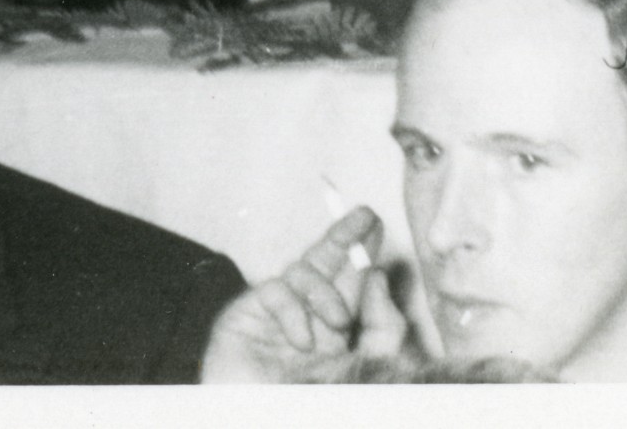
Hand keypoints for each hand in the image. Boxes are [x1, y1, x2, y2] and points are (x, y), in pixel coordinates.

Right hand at [200, 206, 410, 382]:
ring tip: (339, 324)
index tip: (375, 225)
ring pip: (303, 271)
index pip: (347, 282)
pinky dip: (294, 312)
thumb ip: (383, 326)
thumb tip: (378, 275)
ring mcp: (271, 318)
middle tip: (366, 216)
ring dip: (327, 293)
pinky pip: (275, 290)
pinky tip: (301, 341)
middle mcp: (302, 319)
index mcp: (330, 334)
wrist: (262, 421)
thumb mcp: (369, 367)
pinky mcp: (243, 317)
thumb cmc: (316, 403)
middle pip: (323, 265)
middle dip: (344, 238)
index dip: (359, 251)